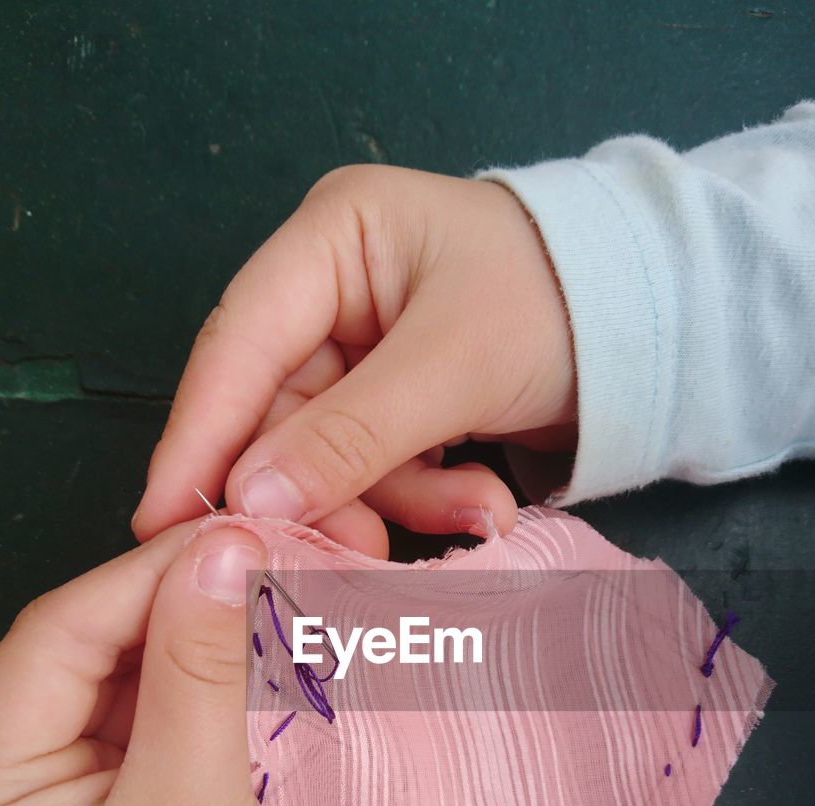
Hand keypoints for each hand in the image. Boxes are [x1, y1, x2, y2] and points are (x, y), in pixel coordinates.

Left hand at [0, 518, 329, 805]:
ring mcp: (46, 801)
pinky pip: (140, 718)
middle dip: (165, 604)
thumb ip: (203, 664)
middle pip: (77, 654)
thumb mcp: (194, 803)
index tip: (234, 535)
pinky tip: (241, 652)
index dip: (143, 577)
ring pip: (114, 679)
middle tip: (256, 558)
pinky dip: (190, 683)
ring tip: (260, 596)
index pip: (51, 640)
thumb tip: (224, 544)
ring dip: (184, 638)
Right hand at [132, 165, 576, 551]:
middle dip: (325, 490)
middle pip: (280, 414)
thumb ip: (351, 434)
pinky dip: (423, 498)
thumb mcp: (453, 364)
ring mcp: (363, 351)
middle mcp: (332, 292)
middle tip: (349, 555)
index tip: (160, 520)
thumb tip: (252, 501)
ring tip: (476, 515)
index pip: (237, 346)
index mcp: (330, 241)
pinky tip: (484, 507)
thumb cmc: (559, 303)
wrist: (653, 321)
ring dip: (395, 502)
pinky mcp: (394, 401)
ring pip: (331, 455)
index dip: (198, 435)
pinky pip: (377, 467)